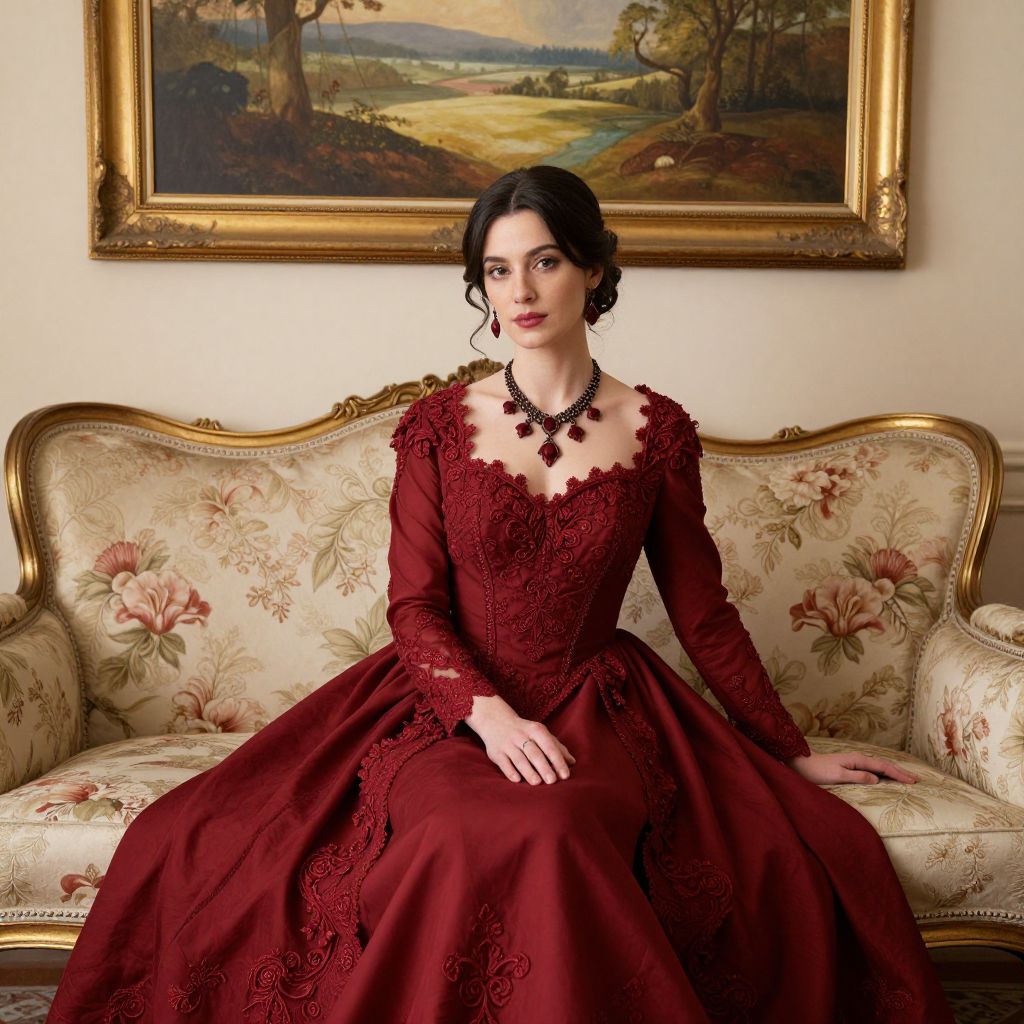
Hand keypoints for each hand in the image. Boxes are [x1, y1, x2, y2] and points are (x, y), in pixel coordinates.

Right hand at [465, 694, 576, 784]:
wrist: (496, 721)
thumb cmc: (524, 731)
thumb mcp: (540, 734)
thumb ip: (556, 747)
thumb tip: (572, 762)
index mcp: (535, 730)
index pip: (548, 745)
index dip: (557, 760)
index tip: (565, 775)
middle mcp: (521, 735)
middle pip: (534, 752)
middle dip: (544, 767)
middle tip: (552, 781)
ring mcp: (507, 744)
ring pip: (519, 758)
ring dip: (528, 770)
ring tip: (537, 782)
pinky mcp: (496, 752)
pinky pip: (503, 763)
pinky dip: (510, 771)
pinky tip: (517, 780)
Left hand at [784, 749, 918, 785]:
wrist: (802, 765)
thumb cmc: (818, 772)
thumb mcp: (838, 776)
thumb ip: (857, 777)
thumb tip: (877, 779)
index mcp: (857, 760)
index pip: (883, 767)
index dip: (898, 774)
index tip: (913, 781)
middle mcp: (858, 758)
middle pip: (884, 764)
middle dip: (900, 771)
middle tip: (916, 780)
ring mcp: (855, 762)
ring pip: (879, 766)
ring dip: (893, 771)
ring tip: (906, 778)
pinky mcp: (851, 766)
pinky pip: (872, 769)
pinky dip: (883, 772)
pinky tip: (885, 776)